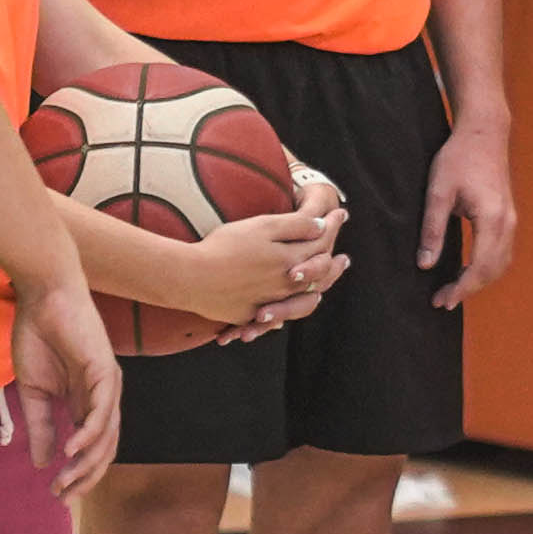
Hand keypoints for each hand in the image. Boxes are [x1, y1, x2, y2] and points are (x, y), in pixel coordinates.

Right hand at [13, 272, 123, 494]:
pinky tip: (71, 450)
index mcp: (88, 402)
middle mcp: (104, 397)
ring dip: (86, 462)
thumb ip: (40, 426)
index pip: (93, 448)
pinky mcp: (105, 370)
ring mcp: (108, 384)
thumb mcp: (33, 393)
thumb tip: (42, 463)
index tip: (58, 494)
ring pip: (107, 434)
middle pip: (106, 448)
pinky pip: (102, 409)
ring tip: (65, 481)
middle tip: (62, 496)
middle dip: (85, 476)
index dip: (79, 473)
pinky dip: (89, 433)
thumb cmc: (38, 339)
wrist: (42, 299)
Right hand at [186, 181, 351, 339]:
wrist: (188, 277)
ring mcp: (265, 303)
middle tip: (344, 261)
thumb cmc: (224, 247)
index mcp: (290, 261)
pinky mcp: (245, 315)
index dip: (332, 226)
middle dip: (332, 266)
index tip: (341, 214)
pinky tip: (282, 315)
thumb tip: (322, 226)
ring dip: (313, 294)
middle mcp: (283, 286)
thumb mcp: (262, 227)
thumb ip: (295, 226)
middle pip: (316, 277)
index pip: (320, 243)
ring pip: (299, 302)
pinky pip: (270, 319)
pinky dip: (281, 316)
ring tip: (321, 290)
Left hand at [419, 109, 523, 301]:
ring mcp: (511, 219)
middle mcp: (507, 222)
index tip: (441, 301)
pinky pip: (502, 251)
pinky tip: (466, 269)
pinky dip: (486, 267)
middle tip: (442, 301)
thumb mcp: (438, 192)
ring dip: (479, 280)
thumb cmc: (459, 158)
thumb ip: (432, 230)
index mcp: (491, 219)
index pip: (480, 266)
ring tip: (453, 289)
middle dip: (469, 289)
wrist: (484, 132)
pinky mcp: (508, 215)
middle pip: (494, 269)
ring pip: (501, 263)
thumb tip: (425, 265)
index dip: (461, 288)